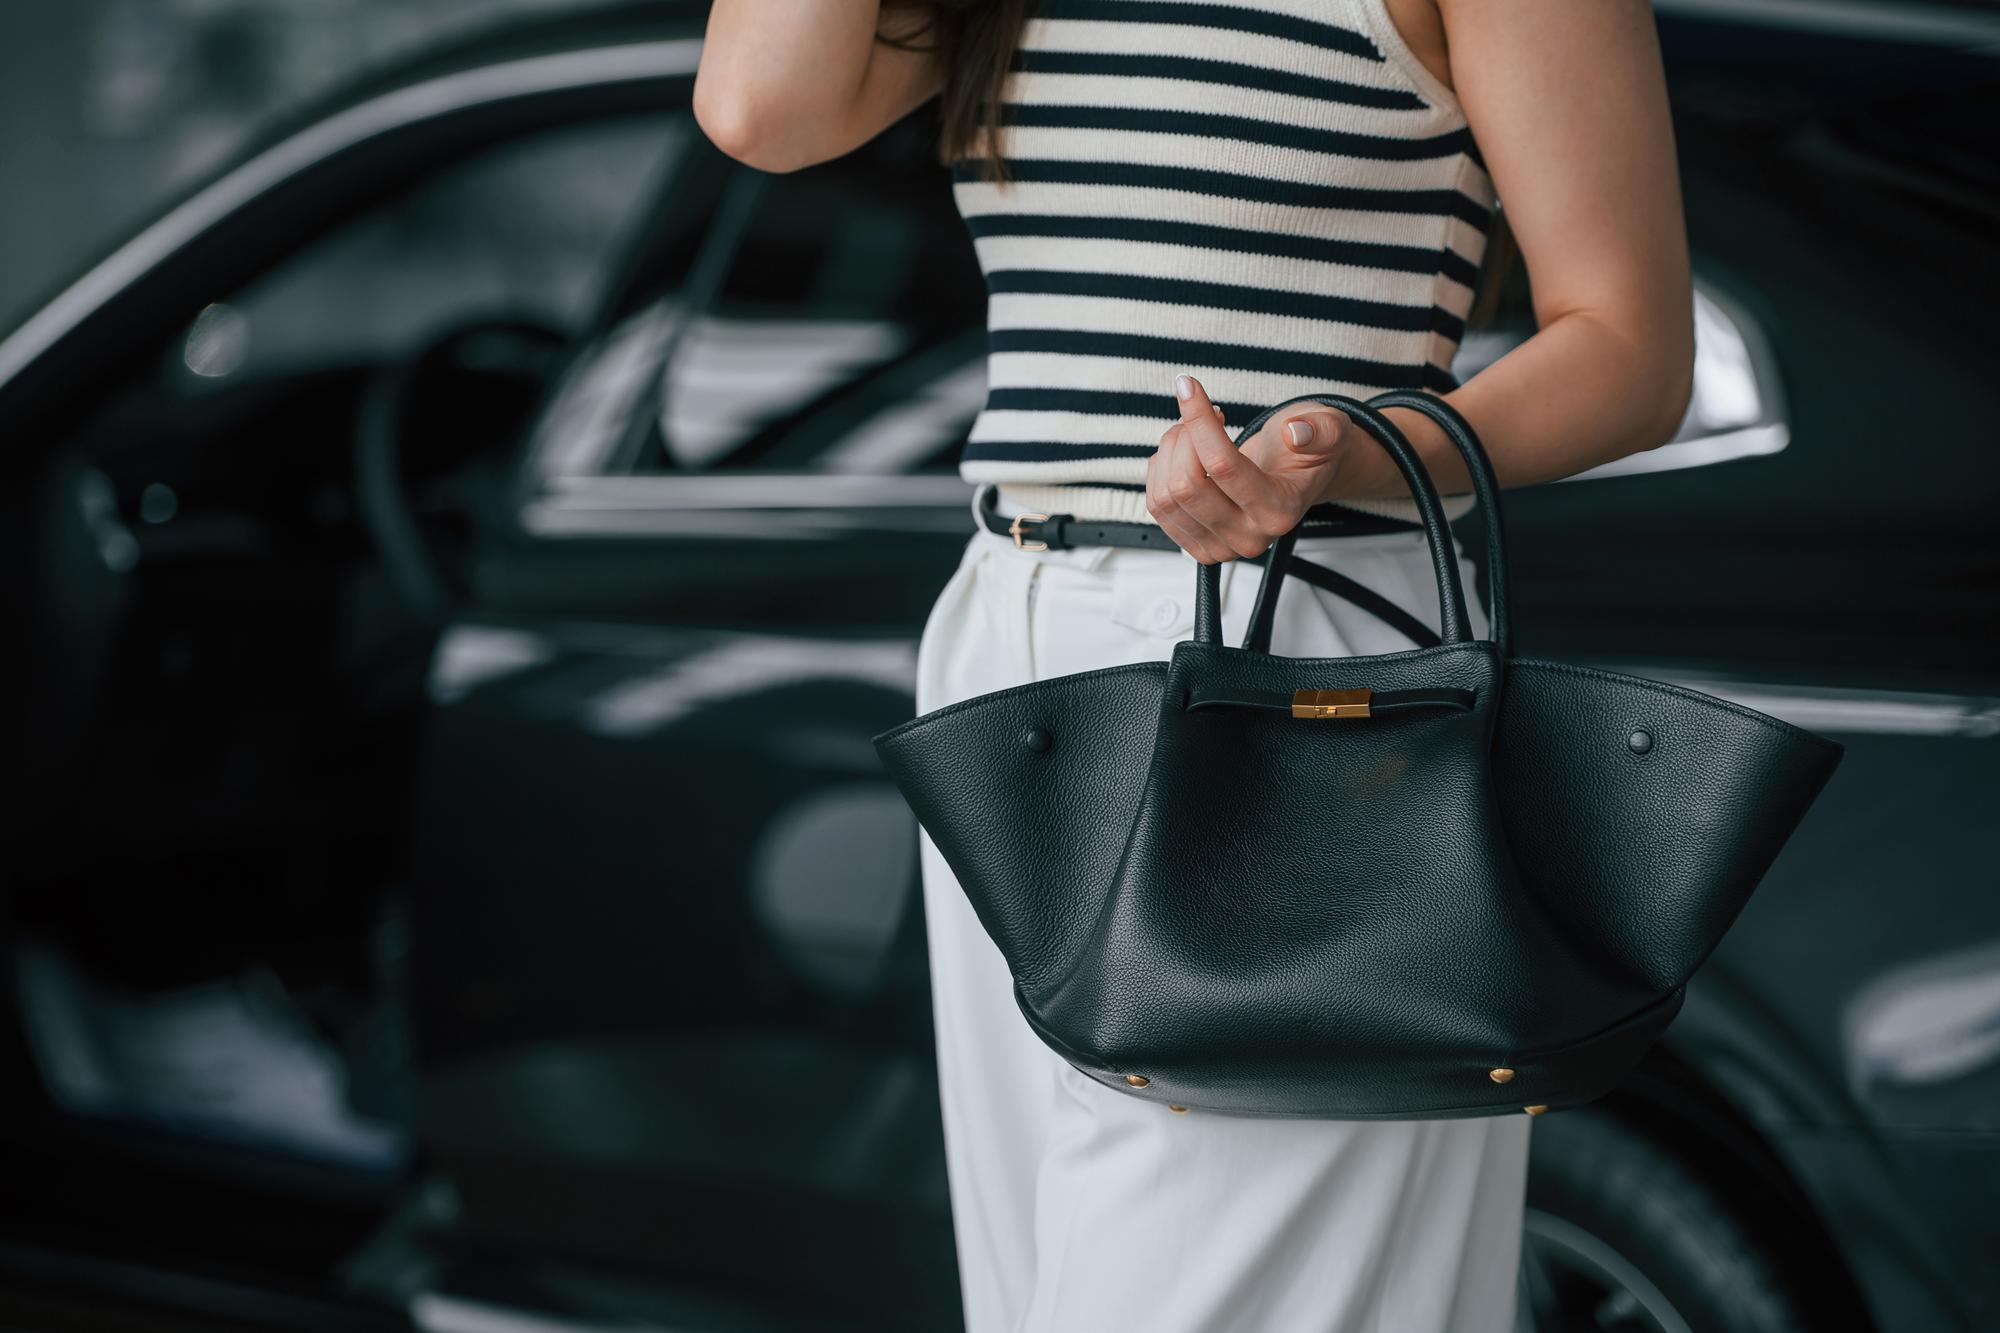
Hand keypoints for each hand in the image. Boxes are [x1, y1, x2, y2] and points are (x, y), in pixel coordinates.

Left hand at [1144, 374, 1352, 563]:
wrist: (1299, 479)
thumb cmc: (1310, 450)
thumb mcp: (1329, 430)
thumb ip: (1321, 431)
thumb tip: (1295, 433)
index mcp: (1280, 512)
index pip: (1222, 466)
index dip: (1199, 421)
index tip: (1188, 386)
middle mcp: (1248, 538)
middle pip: (1187, 485)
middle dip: (1184, 436)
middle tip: (1203, 413)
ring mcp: (1219, 548)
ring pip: (1165, 497)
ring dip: (1170, 452)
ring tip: (1194, 431)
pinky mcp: (1196, 546)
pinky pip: (1157, 506)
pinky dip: (1161, 470)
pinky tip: (1185, 455)